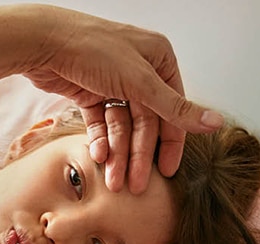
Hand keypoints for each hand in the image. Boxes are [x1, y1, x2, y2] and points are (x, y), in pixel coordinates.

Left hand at [14, 5, 222, 193]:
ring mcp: (112, 82)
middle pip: (145, 122)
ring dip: (118, 153)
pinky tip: (98, 157)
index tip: (166, 172)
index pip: (171, 109)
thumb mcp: (140, 82)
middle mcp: (139, 71)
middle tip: (135, 186)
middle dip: (138, 155)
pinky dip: (100, 140)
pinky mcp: (88, 92)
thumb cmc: (93, 50)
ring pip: (121, 125)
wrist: (44, 42)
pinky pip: (100, 123)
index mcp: (159, 60)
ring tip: (112, 181)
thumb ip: (176, 108)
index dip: (170, 142)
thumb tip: (215, 123)